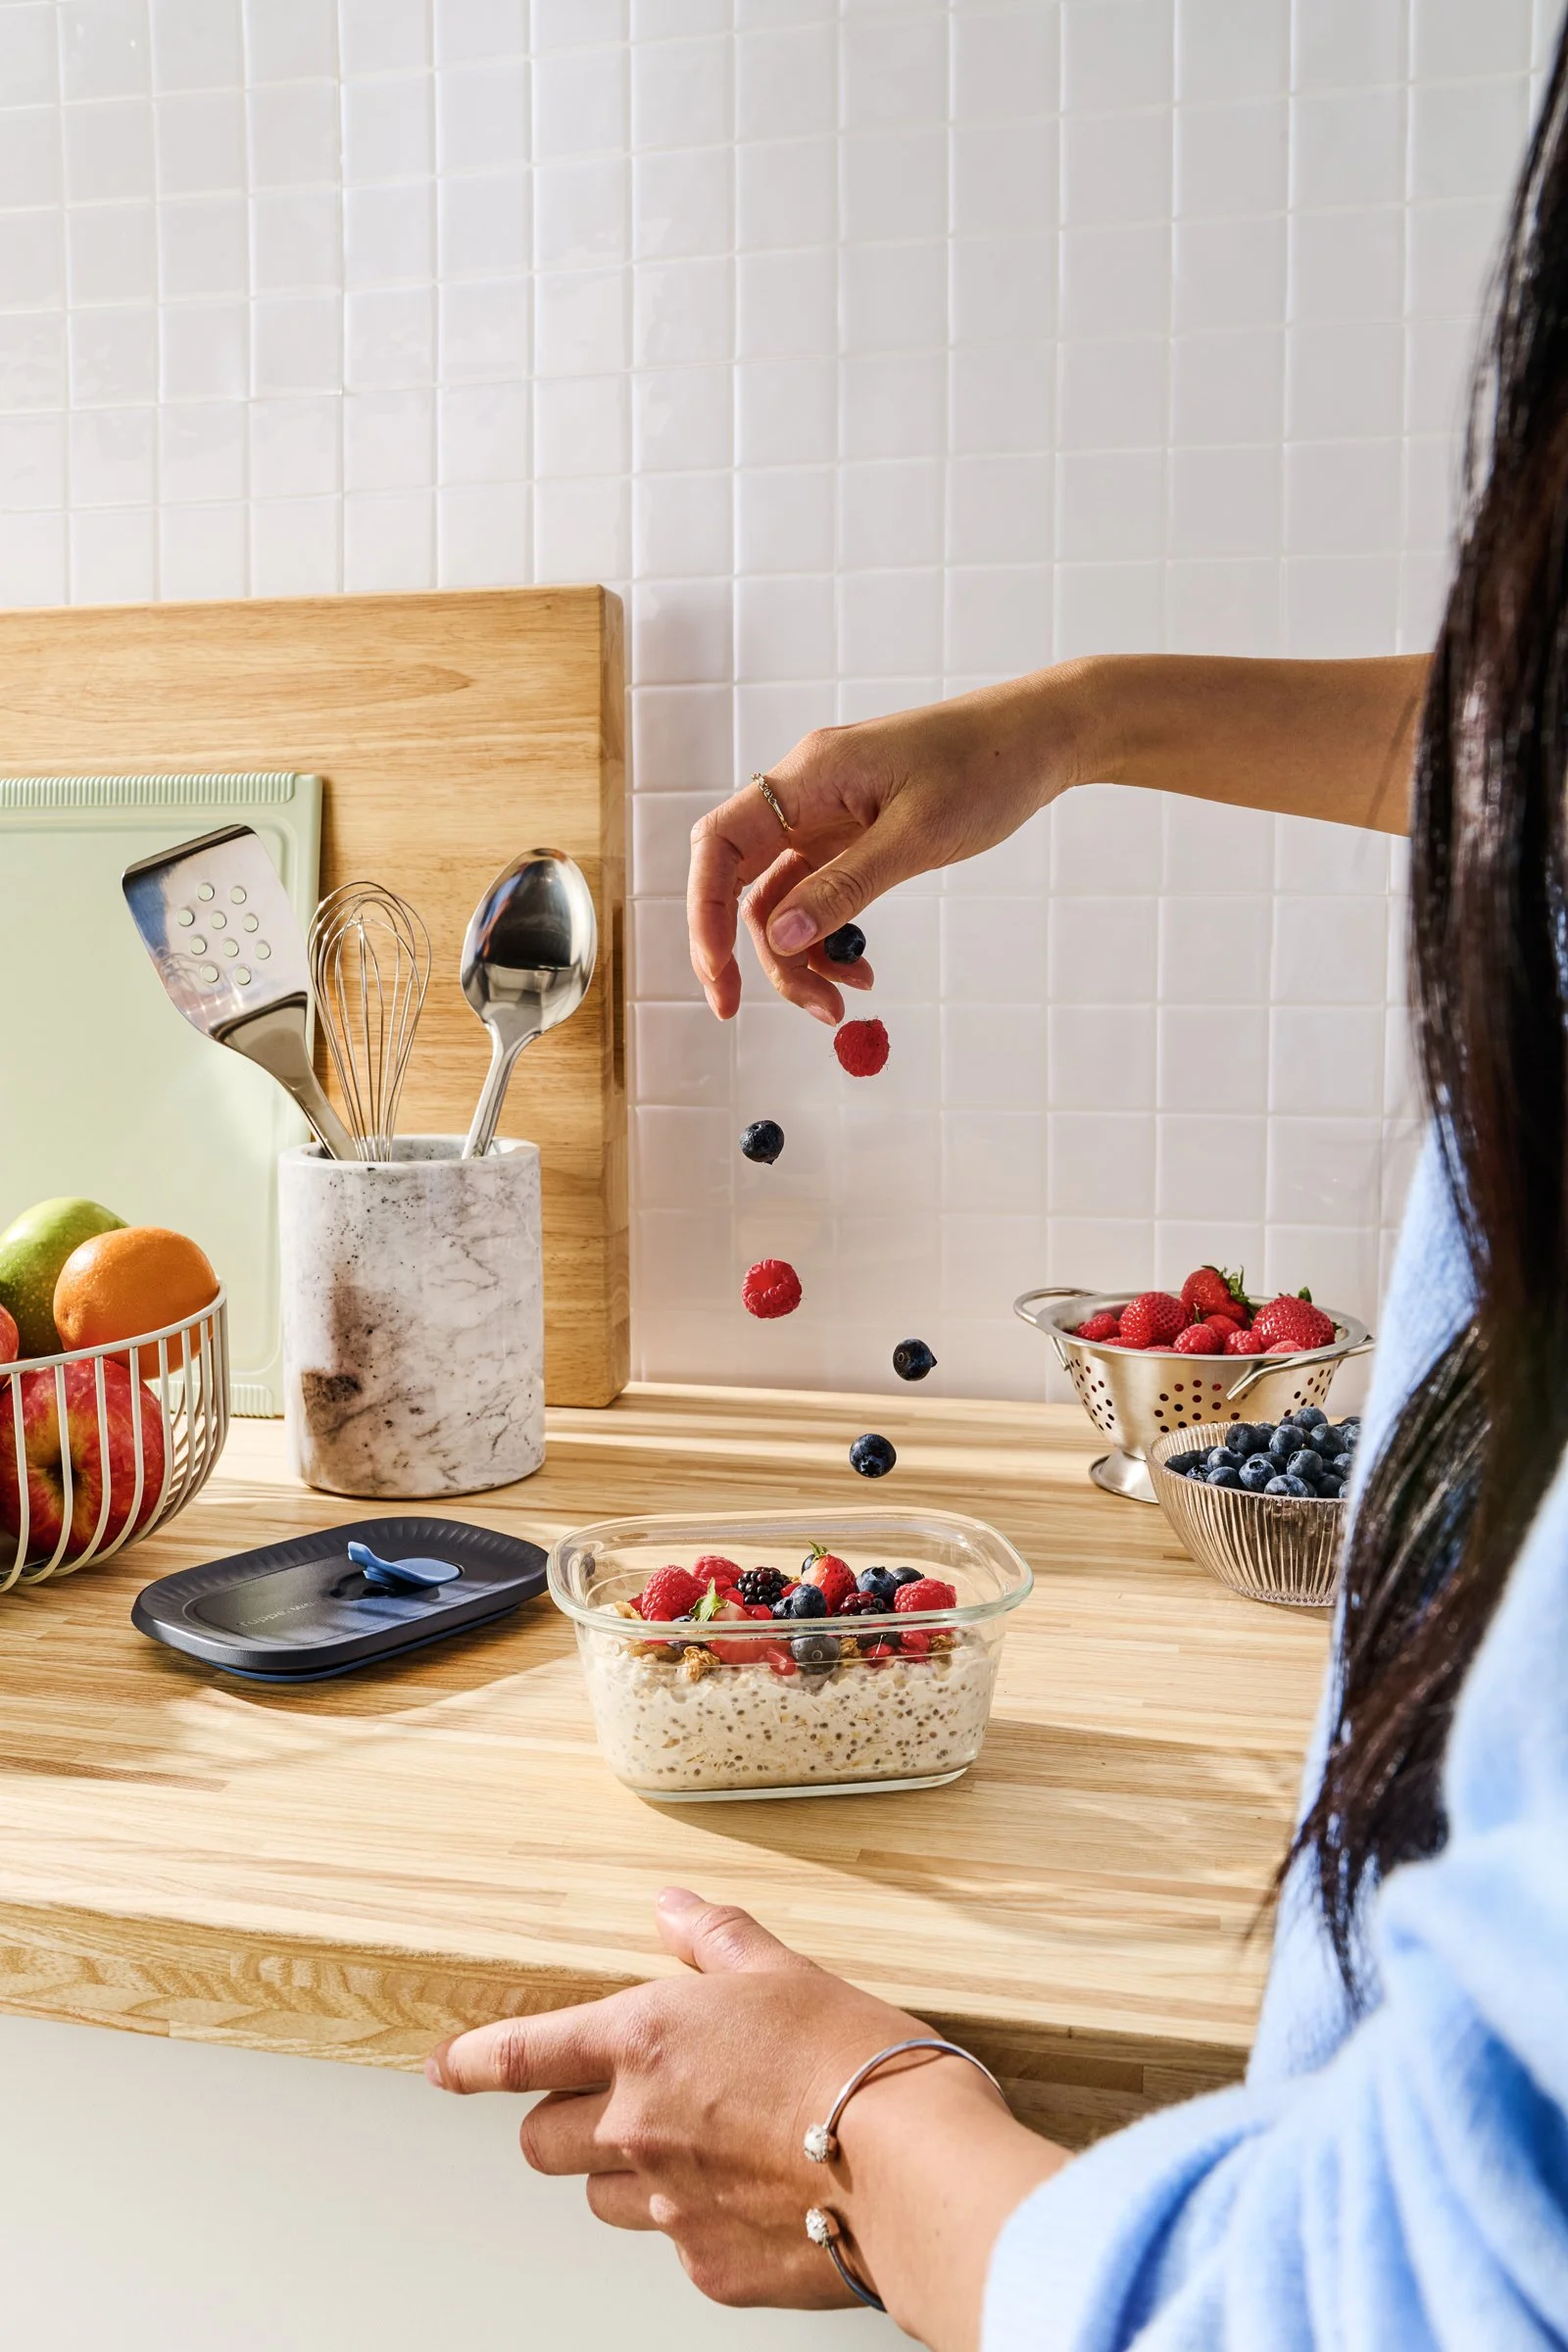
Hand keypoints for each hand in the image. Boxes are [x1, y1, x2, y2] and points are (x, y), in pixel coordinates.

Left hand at [424, 1888, 1013, 2320]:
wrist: (915, 2172)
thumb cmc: (859, 2061)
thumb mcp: (785, 1972)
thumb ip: (713, 1940)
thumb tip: (671, 1906)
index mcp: (644, 2041)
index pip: (521, 2055)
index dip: (472, 2063)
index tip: (447, 2068)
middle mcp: (636, 2126)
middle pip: (542, 2141)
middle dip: (561, 2122)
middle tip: (613, 2105)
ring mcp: (665, 2206)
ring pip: (600, 2197)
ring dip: (624, 2173)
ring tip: (696, 2148)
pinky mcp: (704, 2266)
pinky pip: (670, 2242)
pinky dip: (692, 2220)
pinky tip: (749, 2192)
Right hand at [687, 677, 1079, 1021]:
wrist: (1040, 738)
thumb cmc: (986, 768)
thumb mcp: (916, 837)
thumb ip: (845, 888)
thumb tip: (780, 938)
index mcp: (808, 776)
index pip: (719, 844)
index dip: (704, 912)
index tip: (719, 975)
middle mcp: (806, 794)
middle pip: (741, 881)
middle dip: (748, 953)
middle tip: (764, 1012)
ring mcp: (828, 815)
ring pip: (782, 898)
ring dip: (800, 957)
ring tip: (842, 1002)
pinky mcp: (853, 834)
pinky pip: (818, 894)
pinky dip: (830, 936)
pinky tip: (861, 970)